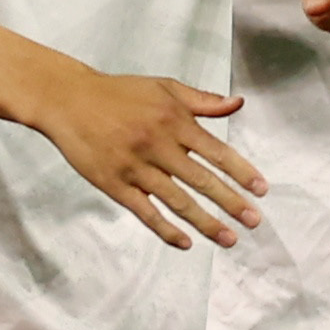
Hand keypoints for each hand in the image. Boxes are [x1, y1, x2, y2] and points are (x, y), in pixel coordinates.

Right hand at [31, 64, 266, 249]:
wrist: (69, 100)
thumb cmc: (119, 92)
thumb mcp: (164, 87)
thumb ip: (202, 100)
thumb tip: (238, 103)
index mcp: (174, 120)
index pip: (216, 151)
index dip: (241, 172)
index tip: (261, 190)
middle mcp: (158, 145)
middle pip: (202, 180)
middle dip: (231, 202)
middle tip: (254, 221)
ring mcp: (136, 167)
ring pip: (178, 200)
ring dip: (206, 222)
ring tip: (229, 238)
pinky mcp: (115, 184)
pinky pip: (146, 212)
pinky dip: (166, 229)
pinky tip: (185, 242)